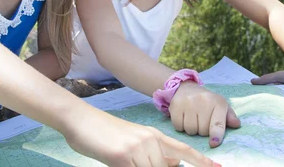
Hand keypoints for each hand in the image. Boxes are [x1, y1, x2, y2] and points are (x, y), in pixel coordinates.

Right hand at [65, 110, 220, 166]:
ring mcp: (136, 148)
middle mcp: (149, 140)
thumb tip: (174, 166)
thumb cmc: (105, 133)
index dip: (201, 162)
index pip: (184, 151)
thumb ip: (155, 152)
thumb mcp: (134, 139)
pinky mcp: (122, 156)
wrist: (81, 120)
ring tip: (123, 160)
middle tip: (133, 162)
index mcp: (154, 135)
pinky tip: (121, 164)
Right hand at [169, 81, 240, 147]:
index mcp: (218, 102)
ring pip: (190, 130)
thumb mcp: (220, 106)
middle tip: (201, 121)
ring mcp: (188, 103)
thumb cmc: (207, 101)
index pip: (218, 123)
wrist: (186, 87)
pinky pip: (178, 127)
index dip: (216, 134)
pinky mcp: (175, 105)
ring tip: (192, 119)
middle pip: (203, 131)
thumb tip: (236, 124)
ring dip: (192, 130)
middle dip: (202, 131)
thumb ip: (229, 116)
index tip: (214, 143)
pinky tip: (183, 118)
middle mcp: (203, 101)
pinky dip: (181, 126)